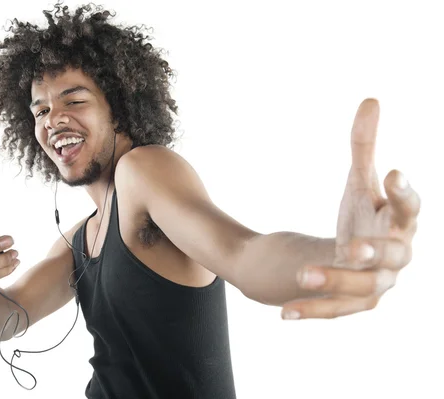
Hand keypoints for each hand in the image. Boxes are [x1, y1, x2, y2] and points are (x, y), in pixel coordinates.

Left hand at [281, 98, 420, 319]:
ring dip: (334, 281)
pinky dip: (310, 310)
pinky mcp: (352, 304)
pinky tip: (283, 312)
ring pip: (361, 288)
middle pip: (393, 256)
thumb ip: (363, 146)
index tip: (392, 174)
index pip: (410, 210)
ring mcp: (375, 285)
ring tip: (301, 272)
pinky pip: (333, 311)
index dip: (404, 195)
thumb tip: (371, 100)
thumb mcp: (358, 183)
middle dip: (375, 251)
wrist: (349, 259)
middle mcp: (395, 257)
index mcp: (399, 223)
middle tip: (352, 247)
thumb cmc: (362, 218)